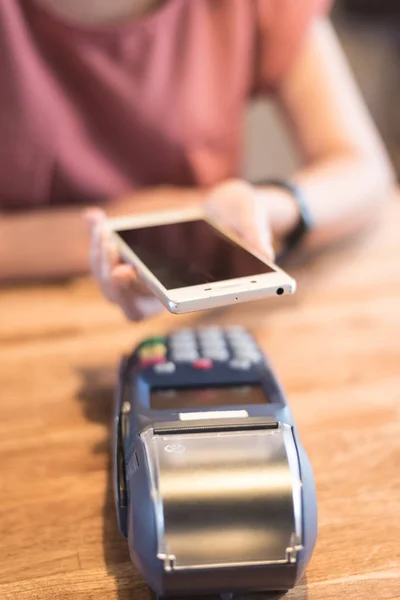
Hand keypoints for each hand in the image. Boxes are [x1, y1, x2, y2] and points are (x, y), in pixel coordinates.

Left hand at [84, 180, 274, 321]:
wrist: (230, 208)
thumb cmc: (242, 217)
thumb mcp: (252, 217)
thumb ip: (256, 233)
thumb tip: (265, 253)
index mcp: (189, 287)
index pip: (157, 304)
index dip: (139, 294)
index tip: (130, 271)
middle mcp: (163, 285)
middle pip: (124, 299)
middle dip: (111, 279)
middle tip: (112, 250)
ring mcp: (146, 270)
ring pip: (110, 279)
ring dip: (99, 257)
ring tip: (103, 229)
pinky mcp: (137, 251)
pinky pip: (110, 251)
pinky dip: (98, 234)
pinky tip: (94, 216)